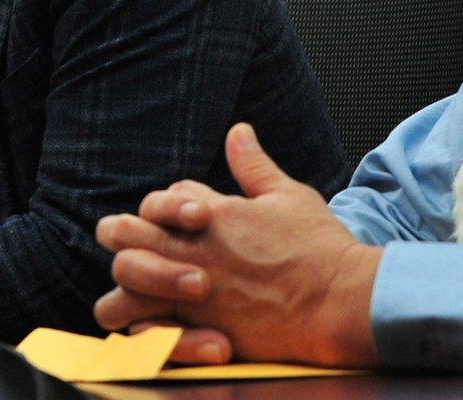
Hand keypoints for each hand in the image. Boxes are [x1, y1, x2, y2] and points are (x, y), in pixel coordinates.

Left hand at [93, 123, 380, 367]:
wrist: (341, 301)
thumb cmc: (319, 248)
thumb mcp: (288, 194)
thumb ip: (254, 165)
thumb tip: (238, 130)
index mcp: (211, 213)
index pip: (160, 199)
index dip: (167, 208)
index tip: (186, 221)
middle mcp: (192, 249)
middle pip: (123, 233)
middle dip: (121, 235)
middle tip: (134, 245)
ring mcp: (191, 291)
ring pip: (122, 285)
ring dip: (123, 287)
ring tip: (134, 292)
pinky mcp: (198, 329)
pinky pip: (144, 331)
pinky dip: (141, 329)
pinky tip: (151, 326)